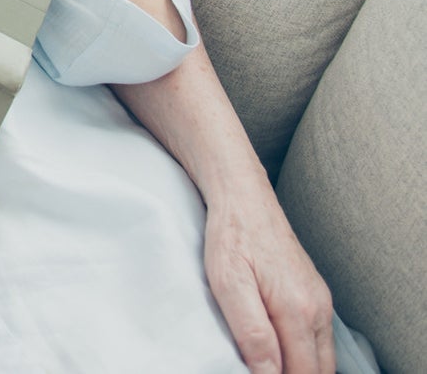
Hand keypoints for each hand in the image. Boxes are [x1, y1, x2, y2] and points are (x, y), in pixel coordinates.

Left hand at [204, 191, 333, 373]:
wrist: (243, 195)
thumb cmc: (231, 235)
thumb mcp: (229, 283)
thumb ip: (252, 332)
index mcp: (298, 310)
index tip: (254, 373)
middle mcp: (318, 308)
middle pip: (318, 371)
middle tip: (259, 369)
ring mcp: (320, 300)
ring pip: (322, 357)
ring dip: (301, 368)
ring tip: (267, 363)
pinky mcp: (315, 293)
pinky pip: (318, 339)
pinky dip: (304, 353)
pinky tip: (280, 349)